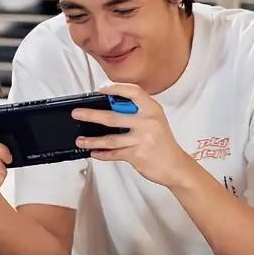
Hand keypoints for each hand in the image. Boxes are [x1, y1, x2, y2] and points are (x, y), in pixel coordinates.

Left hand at [71, 83, 190, 188]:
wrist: (176, 166)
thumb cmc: (162, 142)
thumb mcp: (155, 120)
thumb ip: (136, 112)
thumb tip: (108, 106)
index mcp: (152, 109)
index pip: (132, 92)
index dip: (115, 88)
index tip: (100, 89)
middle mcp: (147, 121)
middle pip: (113, 117)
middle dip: (91, 115)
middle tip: (77, 113)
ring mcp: (142, 139)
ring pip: (110, 139)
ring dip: (92, 140)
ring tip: (80, 139)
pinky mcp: (137, 155)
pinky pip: (114, 153)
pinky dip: (102, 153)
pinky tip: (94, 152)